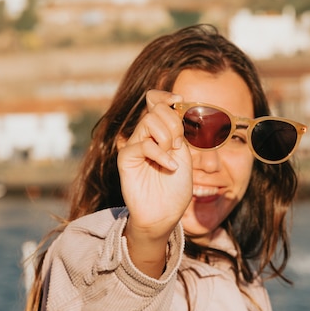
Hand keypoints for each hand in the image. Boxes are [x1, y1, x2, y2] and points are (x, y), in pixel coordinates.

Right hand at [117, 90, 192, 276]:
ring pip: (149, 122)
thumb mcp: (183, 154)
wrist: (165, 215)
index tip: (179, 99)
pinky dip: (160, 154)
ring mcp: (134, 146)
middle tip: (177, 146)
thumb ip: (178, 131)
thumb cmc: (176, 188)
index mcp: (159, 132)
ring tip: (172, 157)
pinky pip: (143, 144)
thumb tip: (174, 103)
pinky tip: (169, 167)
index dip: (164, 95)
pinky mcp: (126, 159)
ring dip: (167, 137)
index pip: (154, 101)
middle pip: (156, 110)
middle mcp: (145, 136)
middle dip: (174, 124)